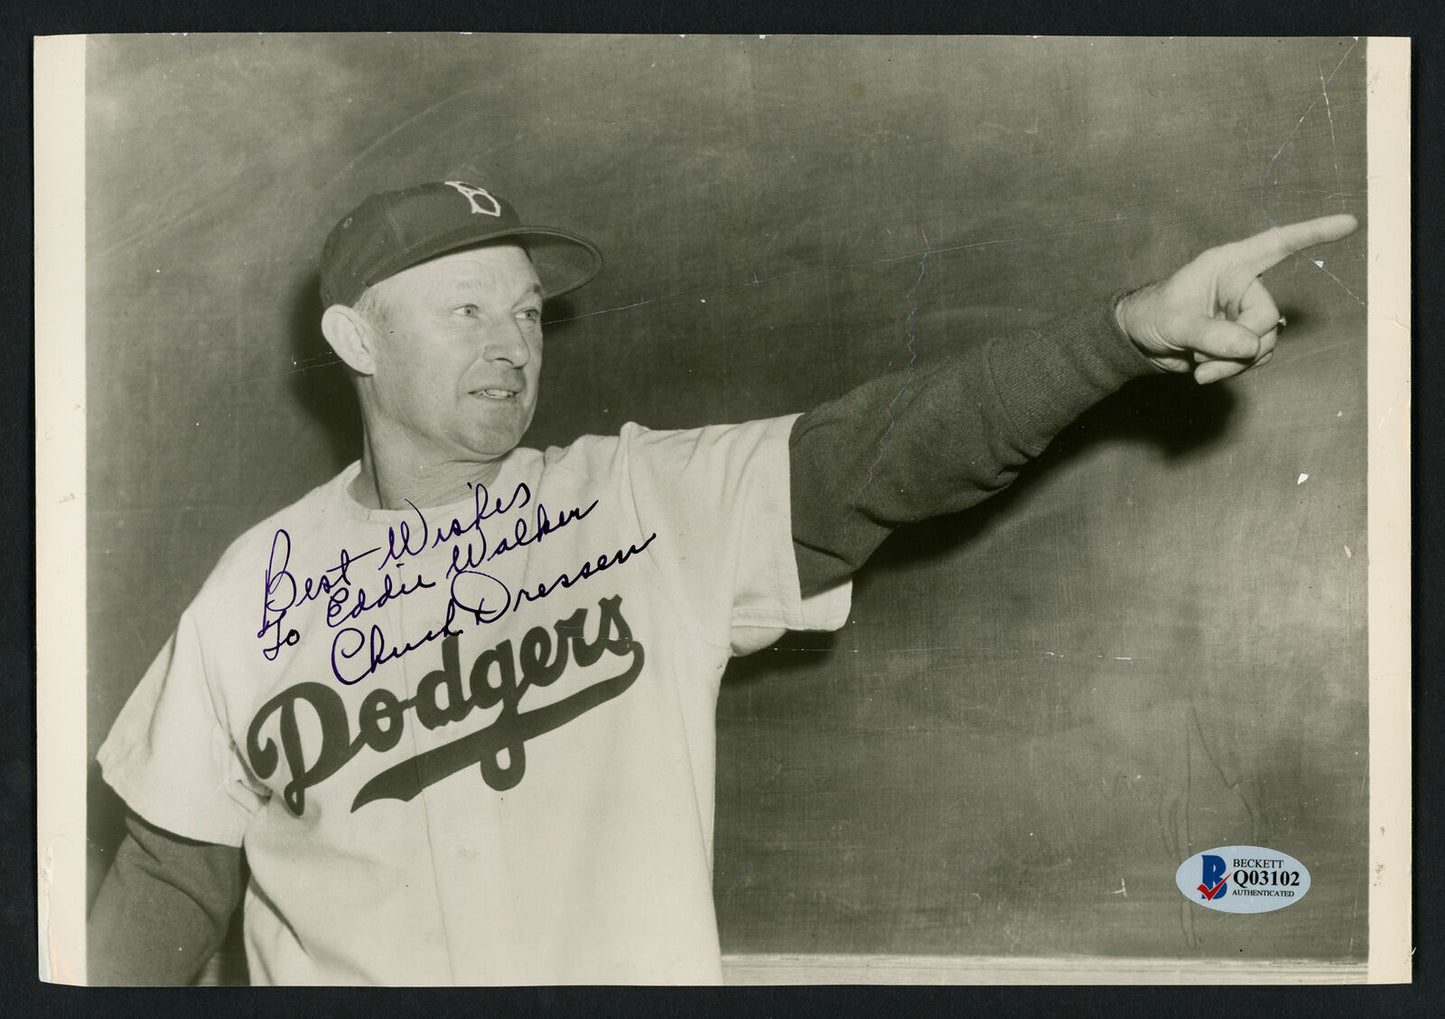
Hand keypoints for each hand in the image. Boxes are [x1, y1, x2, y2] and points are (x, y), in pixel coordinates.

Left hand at [1115, 214, 1357, 383]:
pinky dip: (1233, 370)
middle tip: (1203, 355)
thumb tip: (1251, 346)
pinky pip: (1256, 358)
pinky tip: (1206, 370)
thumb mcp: (1176, 324)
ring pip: (1265, 344)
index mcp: (1229, 265)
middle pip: (1267, 319)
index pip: (1278, 244)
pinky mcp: (1243, 339)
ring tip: (1199, 364)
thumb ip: (1211, 335)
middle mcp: (1243, 286)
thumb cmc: (1153, 316)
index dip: (1314, 233)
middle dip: (1239, 344)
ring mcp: (1245, 314)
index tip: (1349, 223)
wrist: (1141, 342)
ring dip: (1233, 363)